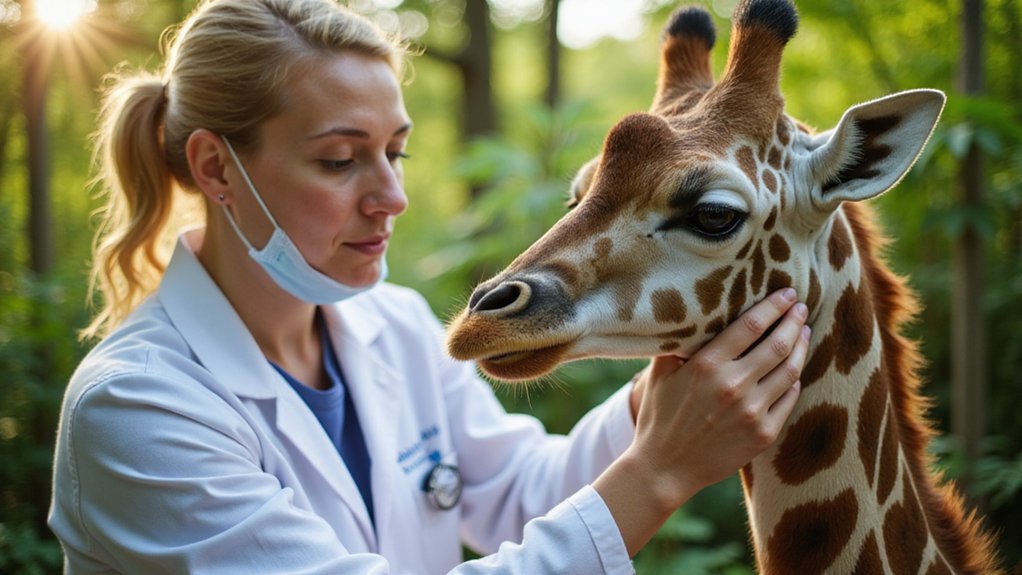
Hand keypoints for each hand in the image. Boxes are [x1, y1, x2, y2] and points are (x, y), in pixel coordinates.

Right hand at [598, 288, 809, 555]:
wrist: (665, 468)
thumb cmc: (659, 416)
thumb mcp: (659, 373)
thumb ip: (677, 343)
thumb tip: (692, 313)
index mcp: (706, 365)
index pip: (751, 325)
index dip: (774, 305)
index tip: (787, 293)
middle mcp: (733, 386)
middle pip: (778, 343)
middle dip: (794, 320)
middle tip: (802, 307)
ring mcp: (752, 412)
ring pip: (789, 370)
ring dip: (801, 347)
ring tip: (804, 333)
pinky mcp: (763, 434)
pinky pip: (788, 399)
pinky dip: (794, 381)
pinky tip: (794, 370)